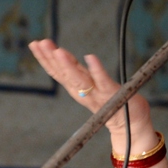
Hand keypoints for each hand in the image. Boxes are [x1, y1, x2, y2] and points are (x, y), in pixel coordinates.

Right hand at [28, 39, 151, 134]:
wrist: (132, 124)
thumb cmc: (112, 102)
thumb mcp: (91, 85)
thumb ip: (78, 73)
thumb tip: (62, 55)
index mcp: (77, 88)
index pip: (57, 71)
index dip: (45, 58)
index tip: (35, 43)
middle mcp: (83, 91)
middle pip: (63, 74)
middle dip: (50, 58)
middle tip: (40, 43)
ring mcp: (97, 93)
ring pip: (78, 79)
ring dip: (68, 65)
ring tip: (58, 50)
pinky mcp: (112, 93)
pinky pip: (102, 80)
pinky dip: (96, 69)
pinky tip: (90, 57)